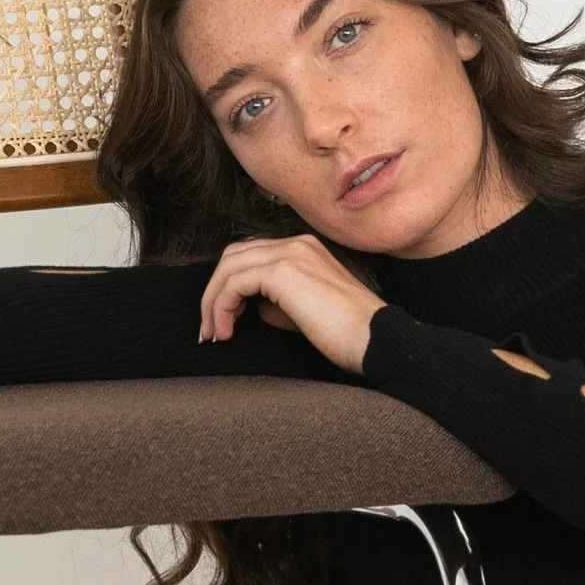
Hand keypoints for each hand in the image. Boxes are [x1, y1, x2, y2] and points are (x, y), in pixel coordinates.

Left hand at [198, 234, 385, 373]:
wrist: (375, 341)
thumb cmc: (348, 335)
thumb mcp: (307, 314)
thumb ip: (280, 304)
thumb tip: (256, 310)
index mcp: (305, 249)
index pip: (252, 256)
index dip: (229, 288)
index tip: (223, 324)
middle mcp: (297, 243)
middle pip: (234, 255)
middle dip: (214, 292)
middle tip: (209, 330)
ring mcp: (291, 252)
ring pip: (229, 266)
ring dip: (212, 302)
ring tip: (213, 334)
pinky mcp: (284, 270)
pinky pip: (234, 282)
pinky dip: (220, 306)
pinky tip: (225, 331)